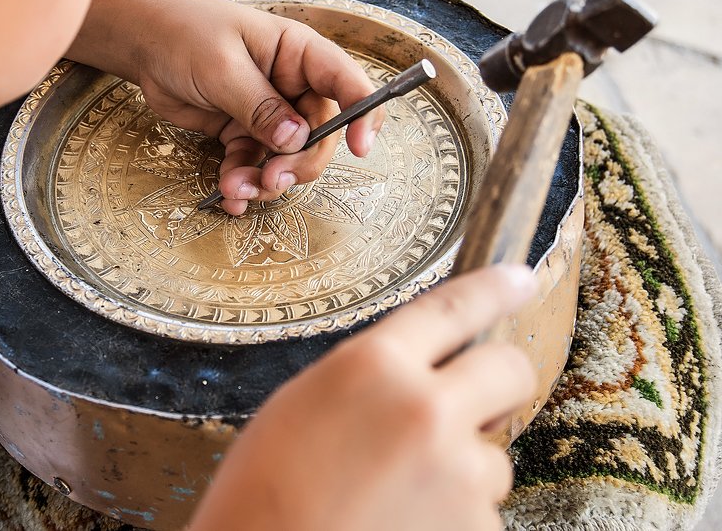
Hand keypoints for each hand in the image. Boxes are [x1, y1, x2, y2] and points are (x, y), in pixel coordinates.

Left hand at [66, 0, 382, 215]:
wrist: (143, 43)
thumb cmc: (186, 35)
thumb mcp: (223, 67)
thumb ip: (259, 106)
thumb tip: (295, 140)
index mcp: (299, 54)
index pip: (347, 83)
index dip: (363, 115)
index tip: (360, 147)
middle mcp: (292, 85)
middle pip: (320, 134)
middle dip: (300, 163)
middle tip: (273, 178)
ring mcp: (268, 112)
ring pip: (286, 157)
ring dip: (267, 179)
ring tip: (235, 188)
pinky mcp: (242, 132)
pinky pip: (253, 164)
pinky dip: (243, 183)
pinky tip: (229, 197)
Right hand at [188, 265, 538, 530]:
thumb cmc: (266, 488)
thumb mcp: (304, 403)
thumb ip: (372, 377)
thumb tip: (421, 373)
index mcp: (372, 366)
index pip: (452, 308)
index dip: (493, 288)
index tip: (519, 280)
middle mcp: (425, 409)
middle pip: (508, 369)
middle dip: (500, 382)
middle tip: (478, 401)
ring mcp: (456, 473)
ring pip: (493, 454)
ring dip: (463, 467)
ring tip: (400, 492)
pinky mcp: (475, 527)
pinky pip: (481, 509)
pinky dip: (453, 516)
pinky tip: (404, 521)